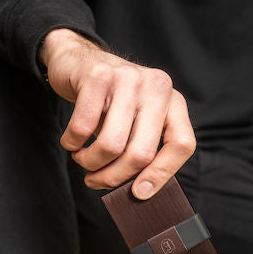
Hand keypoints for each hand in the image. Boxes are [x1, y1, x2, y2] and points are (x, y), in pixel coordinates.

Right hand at [41, 29, 195, 196]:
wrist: (78, 60)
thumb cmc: (109, 101)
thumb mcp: (135, 119)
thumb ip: (143, 147)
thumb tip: (138, 193)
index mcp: (173, 101)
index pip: (181, 144)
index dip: (162, 174)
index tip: (139, 193)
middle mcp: (156, 86)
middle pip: (142, 153)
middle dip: (114, 177)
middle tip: (96, 181)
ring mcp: (128, 78)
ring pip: (111, 145)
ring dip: (90, 162)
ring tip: (82, 159)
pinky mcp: (97, 76)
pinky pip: (83, 128)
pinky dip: (72, 143)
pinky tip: (71, 141)